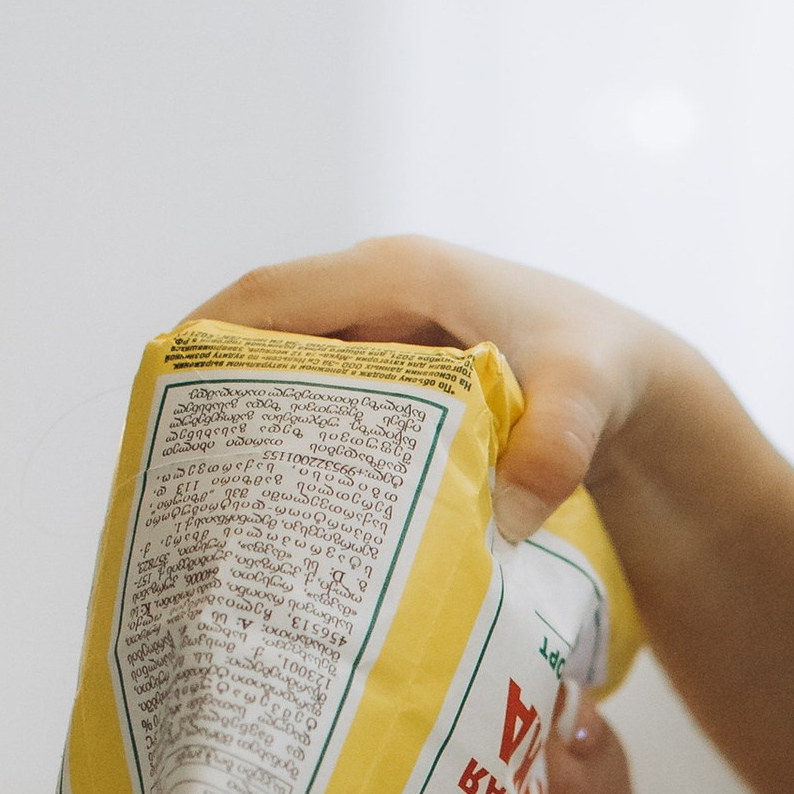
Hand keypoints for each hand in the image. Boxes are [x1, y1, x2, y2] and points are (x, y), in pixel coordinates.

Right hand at [191, 236, 666, 545]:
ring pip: (293, 372)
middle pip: (266, 335)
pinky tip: (280, 505)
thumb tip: (507, 519)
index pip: (274, 295)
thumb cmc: (603, 368)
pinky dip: (300, 441)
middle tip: (171, 470)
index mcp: (400, 274)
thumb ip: (553, 446)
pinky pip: (327, 401)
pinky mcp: (395, 375)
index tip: (157, 395)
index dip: (208, 338)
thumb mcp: (586, 398)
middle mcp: (380, 294)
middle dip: (216, 393)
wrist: (635, 379)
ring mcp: (384, 334)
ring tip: (207, 498)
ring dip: (253, 423)